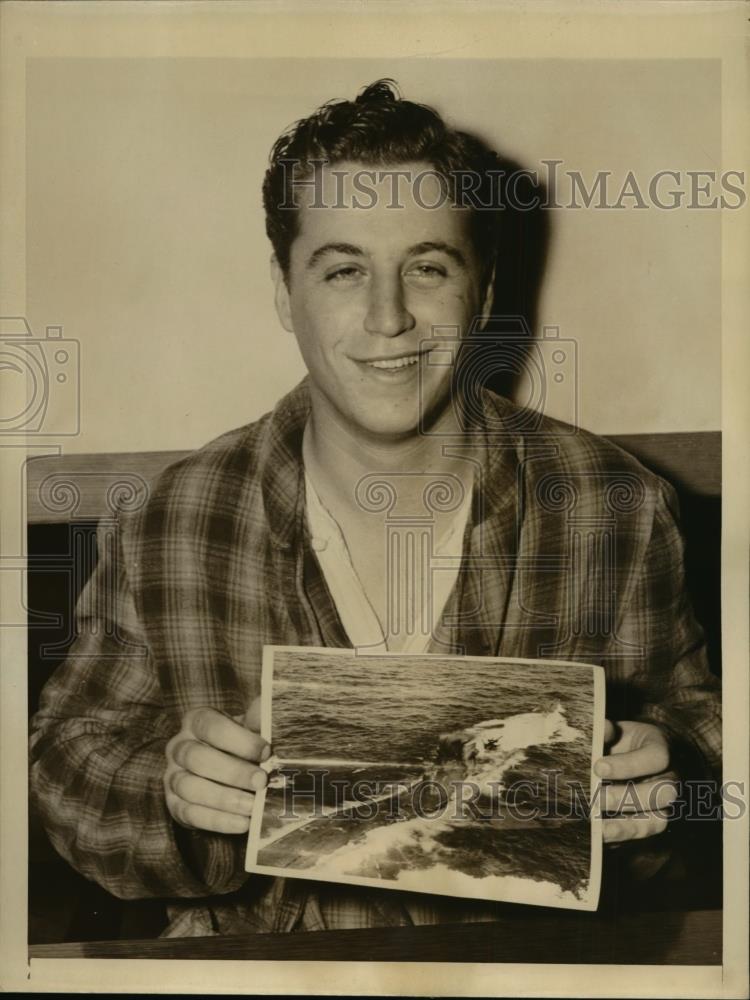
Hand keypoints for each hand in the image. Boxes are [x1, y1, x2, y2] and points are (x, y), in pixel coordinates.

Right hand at [164, 698, 268, 834]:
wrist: (229, 772)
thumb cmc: (242, 745)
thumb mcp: (252, 727)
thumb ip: (259, 717)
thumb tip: (267, 710)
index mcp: (196, 721)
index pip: (211, 725)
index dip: (239, 739)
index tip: (267, 751)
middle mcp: (179, 747)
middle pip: (197, 758)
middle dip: (233, 771)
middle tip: (261, 782)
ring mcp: (173, 777)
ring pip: (190, 787)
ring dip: (224, 799)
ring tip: (252, 806)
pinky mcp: (174, 805)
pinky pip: (190, 814)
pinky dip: (218, 821)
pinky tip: (242, 823)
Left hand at [594, 720, 677, 843]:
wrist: (630, 756)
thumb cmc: (620, 741)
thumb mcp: (615, 730)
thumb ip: (607, 730)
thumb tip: (602, 729)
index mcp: (661, 749)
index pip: (657, 758)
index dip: (629, 765)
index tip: (598, 767)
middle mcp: (670, 778)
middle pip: (664, 793)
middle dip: (628, 797)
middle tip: (596, 798)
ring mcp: (664, 804)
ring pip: (657, 820)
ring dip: (626, 825)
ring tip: (598, 828)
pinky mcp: (653, 822)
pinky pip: (643, 834)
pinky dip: (621, 836)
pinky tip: (600, 836)